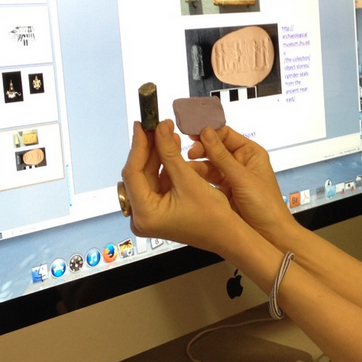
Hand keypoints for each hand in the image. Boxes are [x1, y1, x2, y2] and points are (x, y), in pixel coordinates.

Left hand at [119, 120, 246, 254]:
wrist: (228, 235)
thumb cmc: (213, 218)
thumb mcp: (189, 180)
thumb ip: (170, 153)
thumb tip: (159, 129)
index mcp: (145, 215)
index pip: (133, 173)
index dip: (138, 146)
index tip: (142, 126)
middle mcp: (141, 217)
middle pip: (139, 174)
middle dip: (150, 149)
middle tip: (156, 126)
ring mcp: (149, 215)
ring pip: (148, 176)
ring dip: (158, 156)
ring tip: (167, 134)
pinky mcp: (158, 211)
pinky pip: (156, 183)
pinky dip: (164, 167)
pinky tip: (172, 150)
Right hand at [185, 125, 297, 243]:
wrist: (270, 235)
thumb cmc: (266, 206)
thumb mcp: (242, 178)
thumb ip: (222, 156)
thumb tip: (207, 133)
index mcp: (251, 153)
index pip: (226, 134)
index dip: (209, 133)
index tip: (193, 134)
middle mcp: (240, 162)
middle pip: (215, 148)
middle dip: (200, 149)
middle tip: (189, 152)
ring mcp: (231, 177)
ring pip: (209, 164)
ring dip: (196, 164)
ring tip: (185, 166)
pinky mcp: (223, 190)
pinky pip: (207, 180)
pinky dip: (197, 178)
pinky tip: (188, 177)